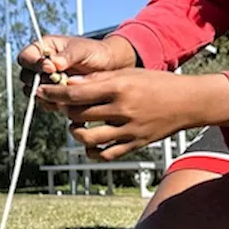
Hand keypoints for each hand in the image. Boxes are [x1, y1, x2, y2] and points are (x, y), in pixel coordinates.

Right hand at [18, 34, 136, 92]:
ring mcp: (48, 81)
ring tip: (66, 91)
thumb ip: (67, 56)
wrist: (111, 66)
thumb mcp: (82, 50)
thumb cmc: (96, 52)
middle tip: (58, 82)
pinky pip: (47, 102)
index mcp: (44, 48)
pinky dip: (55, 103)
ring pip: (36, 92)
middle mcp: (43, 65)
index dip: (34, 64)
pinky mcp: (56, 94)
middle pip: (26, 77)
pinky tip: (69, 100)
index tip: (50, 69)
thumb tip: (54, 63)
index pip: (26, 57)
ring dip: (47, 94)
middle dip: (40, 82)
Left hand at [36, 68, 228, 160]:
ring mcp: (130, 130)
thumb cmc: (155, 83)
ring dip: (75, 131)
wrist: (188, 102)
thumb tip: (68, 84)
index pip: (76, 93)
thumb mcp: (127, 73)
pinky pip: (106, 154)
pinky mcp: (136, 144)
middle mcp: (123, 109)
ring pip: (88, 137)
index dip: (54, 94)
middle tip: (61, 106)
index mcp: (119, 87)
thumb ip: (98, 80)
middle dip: (64, 110)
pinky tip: (89, 143)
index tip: (40, 92)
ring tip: (76, 124)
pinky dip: (92, 151)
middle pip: (79, 114)